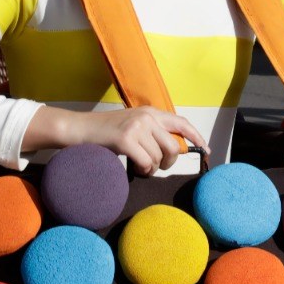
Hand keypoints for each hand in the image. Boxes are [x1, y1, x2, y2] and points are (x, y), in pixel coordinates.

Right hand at [67, 106, 208, 175]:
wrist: (78, 128)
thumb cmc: (104, 131)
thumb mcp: (132, 124)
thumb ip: (151, 131)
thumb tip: (173, 149)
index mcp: (150, 112)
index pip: (181, 123)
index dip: (196, 137)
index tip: (205, 149)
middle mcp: (146, 116)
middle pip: (174, 146)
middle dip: (169, 162)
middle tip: (156, 167)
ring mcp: (136, 126)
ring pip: (160, 157)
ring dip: (152, 168)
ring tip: (139, 167)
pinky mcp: (126, 139)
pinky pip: (146, 163)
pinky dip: (142, 171)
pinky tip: (133, 169)